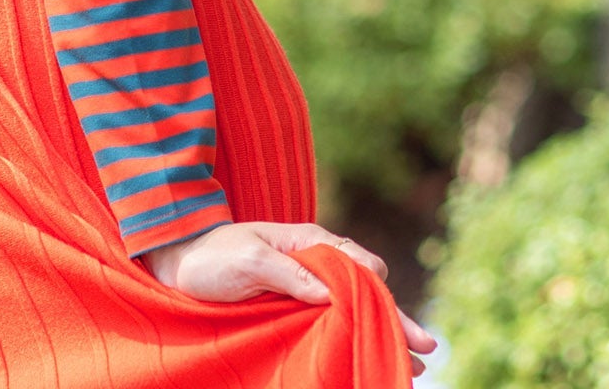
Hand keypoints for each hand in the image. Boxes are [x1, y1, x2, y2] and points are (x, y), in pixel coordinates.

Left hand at [140, 222, 437, 376]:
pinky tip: (376, 355)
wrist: (182, 262)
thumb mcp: (250, 259)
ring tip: (416, 365)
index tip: (392, 317)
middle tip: (426, 350)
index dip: (378, 290)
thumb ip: (290, 273)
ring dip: (383, 333)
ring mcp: (308, 286)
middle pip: (365, 290)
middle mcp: (315, 263)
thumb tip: (330, 293)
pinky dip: (359, 337)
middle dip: (395, 318)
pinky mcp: (296, 308)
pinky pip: (335, 322)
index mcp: (309, 242)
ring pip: (355, 310)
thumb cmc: (214, 256)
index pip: (357, 263)